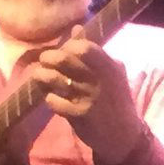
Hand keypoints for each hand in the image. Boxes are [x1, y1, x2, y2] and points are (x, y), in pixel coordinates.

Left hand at [29, 31, 152, 164]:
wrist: (124, 137)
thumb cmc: (115, 101)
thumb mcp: (111, 74)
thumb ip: (93, 51)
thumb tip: (75, 28)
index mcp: (109, 66)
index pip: (84, 46)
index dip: (68, 46)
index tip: (63, 51)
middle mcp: (100, 80)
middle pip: (65, 59)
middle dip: (49, 57)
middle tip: (44, 61)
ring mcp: (89, 97)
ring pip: (55, 79)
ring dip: (42, 76)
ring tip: (39, 76)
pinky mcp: (79, 115)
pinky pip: (53, 100)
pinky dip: (48, 97)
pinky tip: (51, 98)